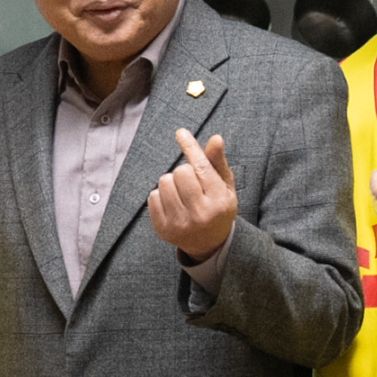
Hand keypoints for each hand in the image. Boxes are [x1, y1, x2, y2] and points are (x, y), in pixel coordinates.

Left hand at [148, 128, 236, 261]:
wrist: (209, 243)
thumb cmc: (218, 207)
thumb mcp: (225, 186)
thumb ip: (218, 162)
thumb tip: (216, 138)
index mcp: (220, 202)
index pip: (201, 168)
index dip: (190, 147)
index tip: (180, 132)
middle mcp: (200, 215)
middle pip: (180, 172)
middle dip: (184, 171)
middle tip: (192, 183)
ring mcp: (180, 224)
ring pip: (164, 181)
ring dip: (171, 182)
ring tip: (182, 193)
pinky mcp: (162, 229)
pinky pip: (152, 196)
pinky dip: (161, 195)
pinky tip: (173, 204)